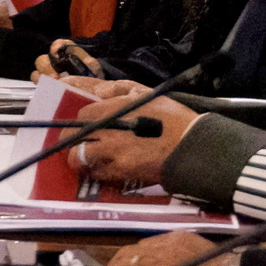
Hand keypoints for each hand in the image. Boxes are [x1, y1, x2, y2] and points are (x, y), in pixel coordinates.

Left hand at [75, 102, 191, 192]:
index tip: (84, 127)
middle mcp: (107, 132)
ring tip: (90, 160)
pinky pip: (100, 174)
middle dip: (72, 143)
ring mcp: (112, 154)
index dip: (81, 122)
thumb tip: (99, 92)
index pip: (82, 115)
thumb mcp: (149, 95)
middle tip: (78, 146)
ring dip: (83, 160)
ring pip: (82, 159)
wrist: (193, 146)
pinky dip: (99, 173)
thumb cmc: (173, 118)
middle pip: (73, 140)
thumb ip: (121, 91)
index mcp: (113, 109)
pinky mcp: (122, 173)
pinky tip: (107, 170)